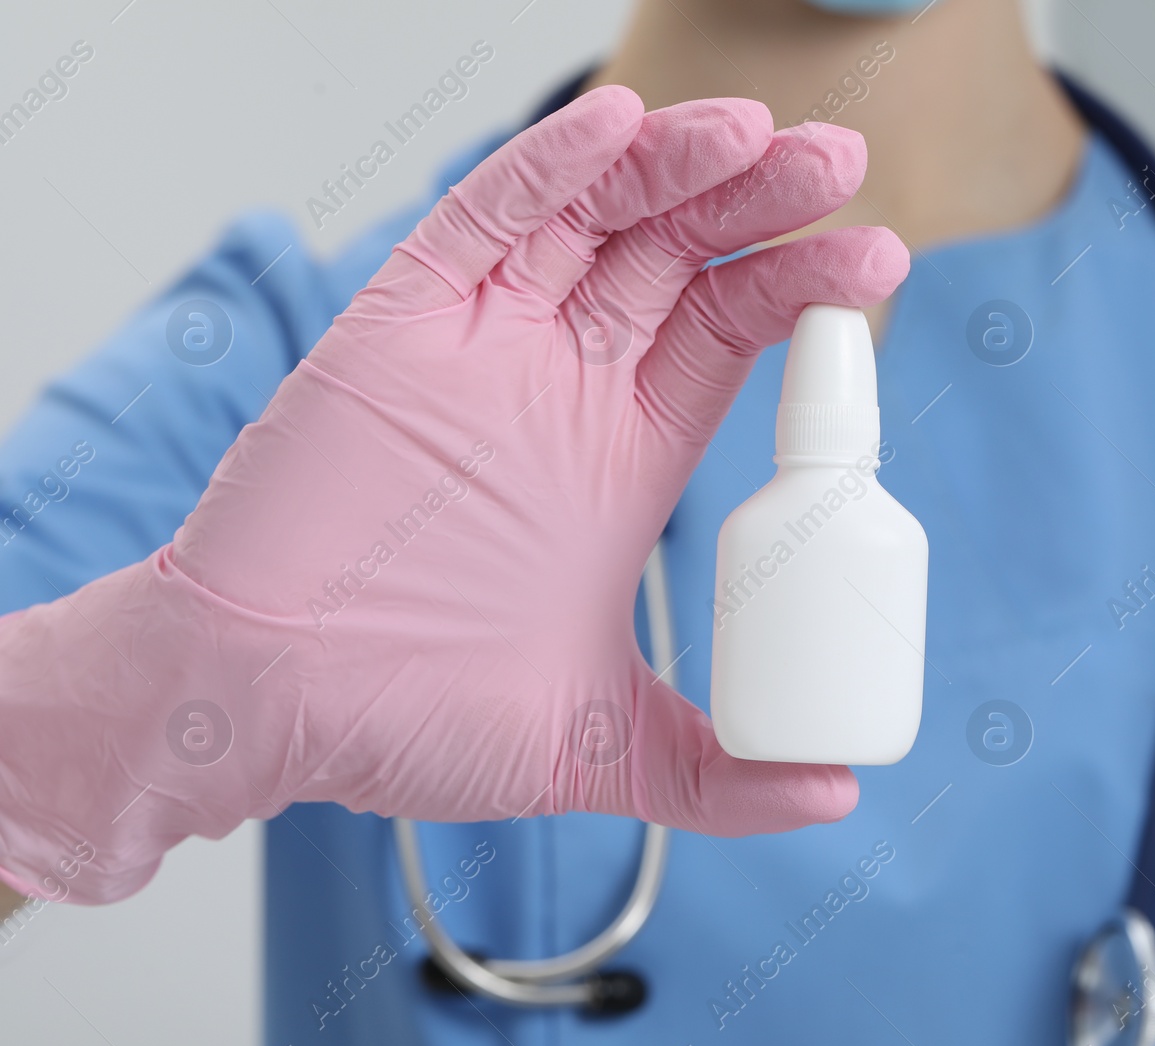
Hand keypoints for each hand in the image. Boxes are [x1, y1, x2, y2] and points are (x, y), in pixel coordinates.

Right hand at [0, 85, 908, 902]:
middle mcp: (563, 385)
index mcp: (622, 457)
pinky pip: (479, 220)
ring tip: (759, 134)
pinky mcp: (398, 327)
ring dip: (676, 167)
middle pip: (680, 255)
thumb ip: (716, 775)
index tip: (878, 259)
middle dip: (761, 202)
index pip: (730, 333)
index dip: (801, 287)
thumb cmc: (408, 720)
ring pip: (595, 217)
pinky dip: (544, 167)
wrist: (259, 711)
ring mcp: (484, 346)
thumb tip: (835, 794)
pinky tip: (613, 125)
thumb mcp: (597, 749)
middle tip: (839, 165)